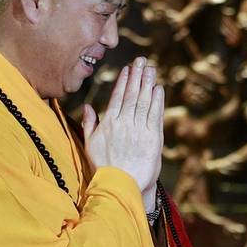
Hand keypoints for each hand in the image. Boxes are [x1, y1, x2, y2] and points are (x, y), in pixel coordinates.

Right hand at [83, 57, 164, 209]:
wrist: (120, 185)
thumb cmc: (104, 167)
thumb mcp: (90, 144)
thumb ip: (90, 123)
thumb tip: (87, 106)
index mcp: (108, 123)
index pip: (117, 97)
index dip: (124, 81)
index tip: (128, 68)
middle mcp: (123, 123)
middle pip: (132, 95)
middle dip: (137, 76)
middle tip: (142, 61)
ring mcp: (138, 130)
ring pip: (144, 102)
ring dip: (148, 84)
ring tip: (151, 69)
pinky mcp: (153, 138)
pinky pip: (155, 115)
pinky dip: (157, 101)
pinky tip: (158, 88)